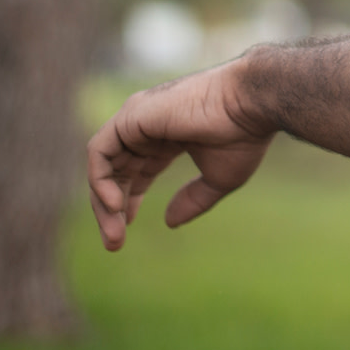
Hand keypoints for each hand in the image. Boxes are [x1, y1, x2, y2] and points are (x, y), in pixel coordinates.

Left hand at [86, 58, 275, 250]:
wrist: (251, 105)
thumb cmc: (243, 136)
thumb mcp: (219, 178)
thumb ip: (193, 199)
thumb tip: (169, 223)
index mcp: (168, 135)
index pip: (136, 169)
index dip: (128, 199)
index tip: (125, 228)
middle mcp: (147, 125)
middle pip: (116, 170)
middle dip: (111, 208)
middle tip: (114, 243)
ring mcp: (136, 118)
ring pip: (103, 164)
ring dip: (103, 201)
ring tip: (114, 231)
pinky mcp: (130, 116)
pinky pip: (99, 152)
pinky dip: (100, 180)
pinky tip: (115, 204)